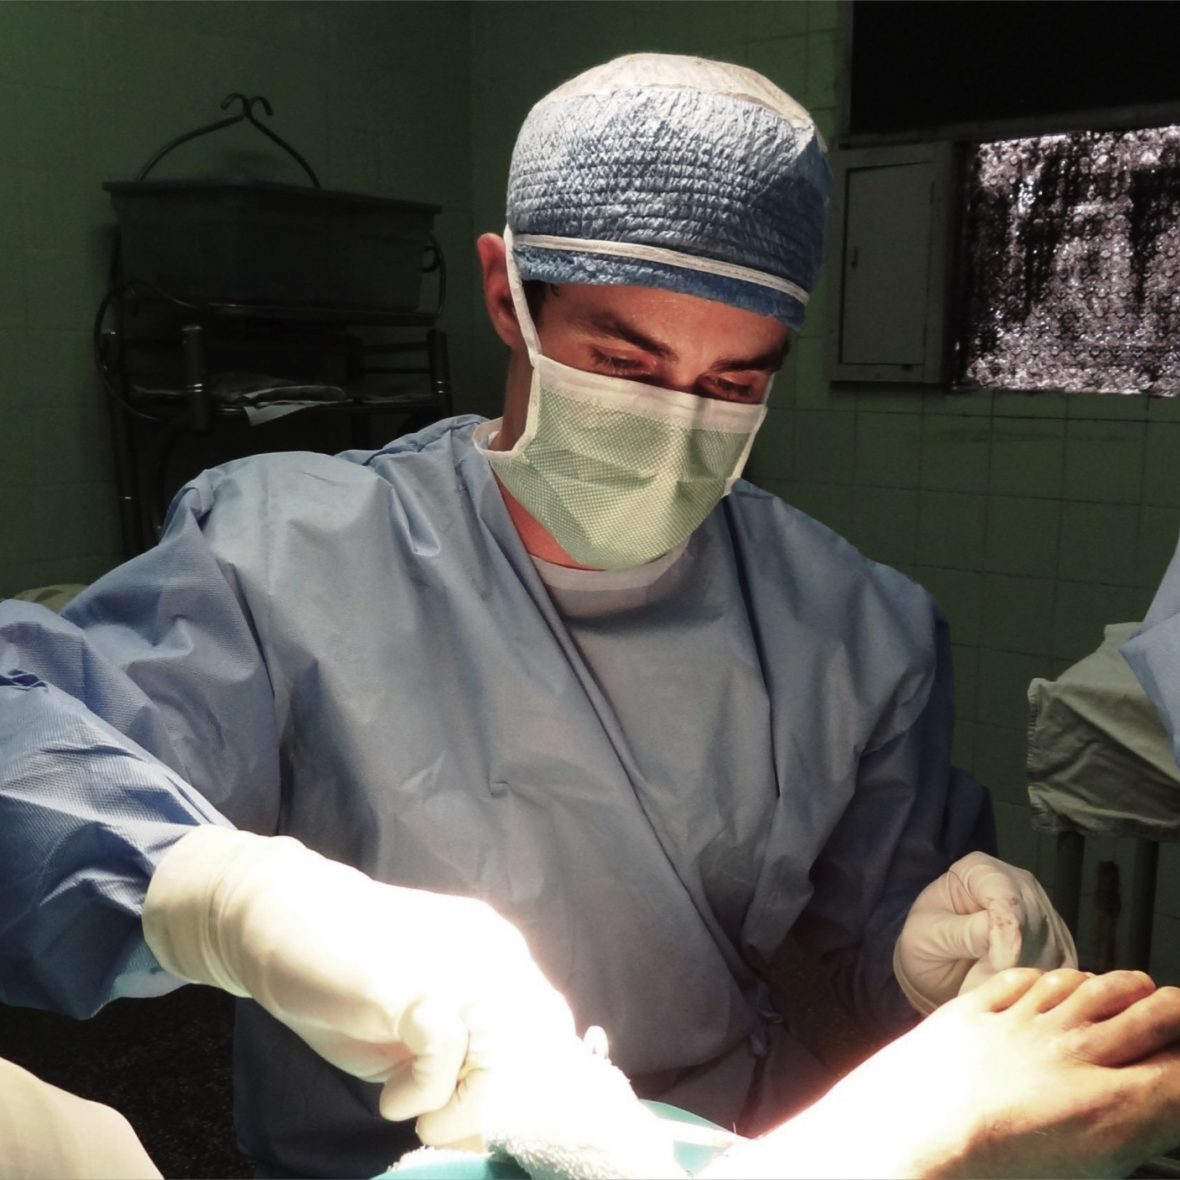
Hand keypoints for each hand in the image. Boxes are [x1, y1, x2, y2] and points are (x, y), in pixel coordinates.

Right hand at [142, 827, 578, 1145]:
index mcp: (502, 955)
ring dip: (468, 1107)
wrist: (283, 923)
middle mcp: (494, 953)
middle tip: (452, 1123)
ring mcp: (459, 963)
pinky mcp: (416, 981)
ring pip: (505, 1056)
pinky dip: (423, 1093)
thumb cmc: (350, 982)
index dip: (534, 1087)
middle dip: (502, 1103)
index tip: (489, 1119)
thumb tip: (494, 1128)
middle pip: (543, 1047)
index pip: (555, 1028)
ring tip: (424, 1116)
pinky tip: (394, 1097)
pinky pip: (445, 1051)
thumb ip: (466, 1061)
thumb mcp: (422, 1031)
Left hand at [893, 851, 1076, 1013]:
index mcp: (980, 870)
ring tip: (996, 990)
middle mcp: (1019, 883)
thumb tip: (1004, 934)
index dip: (1007, 935)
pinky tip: (1018, 993)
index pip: (1007, 898)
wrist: (938, 968)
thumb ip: (966, 932)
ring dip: (1027, 976)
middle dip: (1016, 960)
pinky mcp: (1058, 942)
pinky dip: (1043, 984)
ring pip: (1054, 947)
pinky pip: (1064, 965)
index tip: (999, 965)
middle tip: (993, 986)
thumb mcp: (931, 935)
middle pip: (1035, 922)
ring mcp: (1042, 910)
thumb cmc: (928, 943)